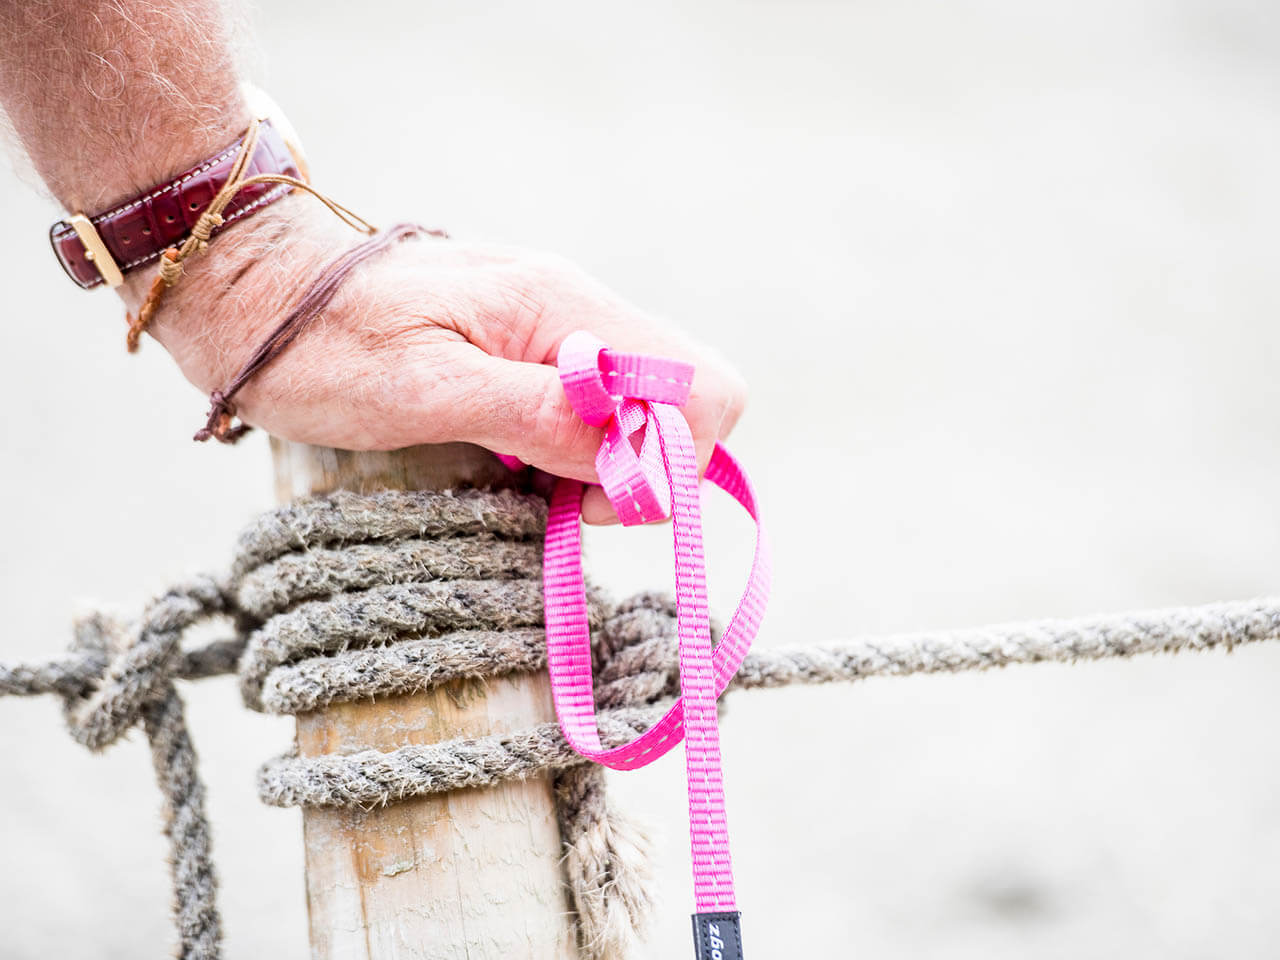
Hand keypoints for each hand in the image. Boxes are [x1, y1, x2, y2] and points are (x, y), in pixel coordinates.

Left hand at [122, 192, 748, 523]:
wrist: (257, 293)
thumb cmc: (325, 344)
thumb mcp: (425, 391)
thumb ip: (538, 414)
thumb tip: (634, 456)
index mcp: (564, 307)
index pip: (701, 385)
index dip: (668, 459)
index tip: (589, 497)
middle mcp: (577, 307)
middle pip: (685, 397)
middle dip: (642, 467)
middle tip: (559, 497)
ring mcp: (556, 326)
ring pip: (640, 408)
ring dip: (603, 464)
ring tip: (526, 481)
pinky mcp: (529, 348)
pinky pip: (593, 407)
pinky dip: (572, 451)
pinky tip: (515, 461)